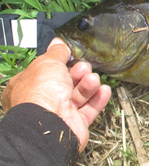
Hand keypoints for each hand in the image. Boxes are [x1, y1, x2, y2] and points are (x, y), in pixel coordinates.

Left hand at [1, 38, 110, 152]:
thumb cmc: (41, 94)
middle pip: (66, 82)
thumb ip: (57, 52)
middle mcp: (42, 100)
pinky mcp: (75, 123)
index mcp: (28, 85)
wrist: (50, 124)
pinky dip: (98, 99)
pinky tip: (104, 90)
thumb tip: (60, 42)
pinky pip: (89, 109)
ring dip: (89, 84)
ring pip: (79, 95)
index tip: (71, 55)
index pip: (46, 70)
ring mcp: (59, 112)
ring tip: (93, 79)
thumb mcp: (47, 62)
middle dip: (78, 72)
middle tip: (83, 68)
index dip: (60, 62)